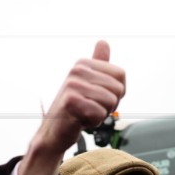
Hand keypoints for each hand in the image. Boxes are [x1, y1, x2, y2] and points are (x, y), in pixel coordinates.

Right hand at [20, 40, 125, 174]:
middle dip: (109, 105)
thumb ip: (98, 65)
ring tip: (84, 113)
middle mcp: (77, 70)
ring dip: (101, 114)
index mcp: (83, 63)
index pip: (121, 75)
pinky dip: (93, 122)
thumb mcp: (88, 84)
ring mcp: (72, 84)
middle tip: (90, 108)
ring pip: (111, 101)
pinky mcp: (71, 101)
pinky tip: (79, 120)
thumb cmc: (75, 109)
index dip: (115, 92)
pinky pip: (100, 113)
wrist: (54, 132)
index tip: (97, 98)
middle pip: (118, 89)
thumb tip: (103, 42)